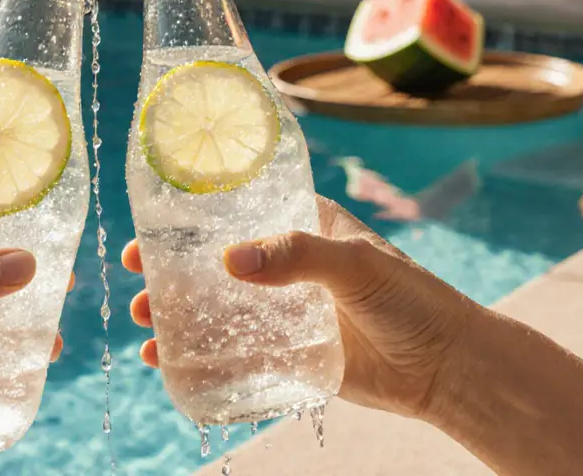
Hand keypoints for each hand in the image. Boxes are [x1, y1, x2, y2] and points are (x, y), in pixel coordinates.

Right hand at [123, 195, 474, 420]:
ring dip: (177, 314)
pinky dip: (199, 356)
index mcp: (306, 227)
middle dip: (171, 271)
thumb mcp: (356, 265)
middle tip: (135, 277)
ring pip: (218, 309)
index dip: (191, 218)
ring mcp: (287, 313)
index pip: (238, 212)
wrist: (447, 369)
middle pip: (216, 263)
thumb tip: (229, 261)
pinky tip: (168, 362)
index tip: (150, 226)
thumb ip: (297, 257)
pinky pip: (235, 353)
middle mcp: (290, 266)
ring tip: (145, 323)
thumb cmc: (413, 300)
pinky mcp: (290, 355)